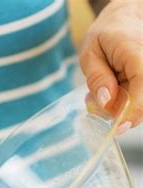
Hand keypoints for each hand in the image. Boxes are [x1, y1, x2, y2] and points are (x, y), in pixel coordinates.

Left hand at [80, 0, 142, 130]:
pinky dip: (120, 104)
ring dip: (117, 108)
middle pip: (142, 100)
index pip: (142, 82)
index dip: (134, 108)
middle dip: (119, 112)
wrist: (123, 22)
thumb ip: (97, 77)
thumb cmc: (105, 35)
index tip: (120, 125)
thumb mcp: (90, 53)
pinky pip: (136, 100)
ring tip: (98, 93)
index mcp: (135, 50)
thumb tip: (106, 101)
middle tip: (94, 104)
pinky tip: (108, 92)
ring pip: (139, 104)